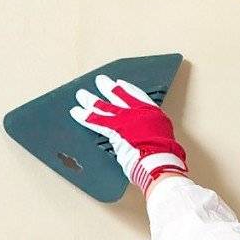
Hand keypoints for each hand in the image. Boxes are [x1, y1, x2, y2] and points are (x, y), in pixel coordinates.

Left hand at [69, 75, 187, 194]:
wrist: (159, 158)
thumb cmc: (164, 151)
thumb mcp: (162, 133)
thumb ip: (149, 128)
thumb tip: (144, 133)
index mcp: (150, 111)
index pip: (136, 95)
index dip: (127, 89)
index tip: (119, 84)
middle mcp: (136, 112)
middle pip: (118, 96)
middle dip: (108, 88)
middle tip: (100, 81)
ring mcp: (124, 119)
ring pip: (103, 106)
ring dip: (91, 100)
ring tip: (81, 94)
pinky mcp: (113, 129)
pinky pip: (94, 121)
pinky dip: (84, 116)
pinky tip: (75, 112)